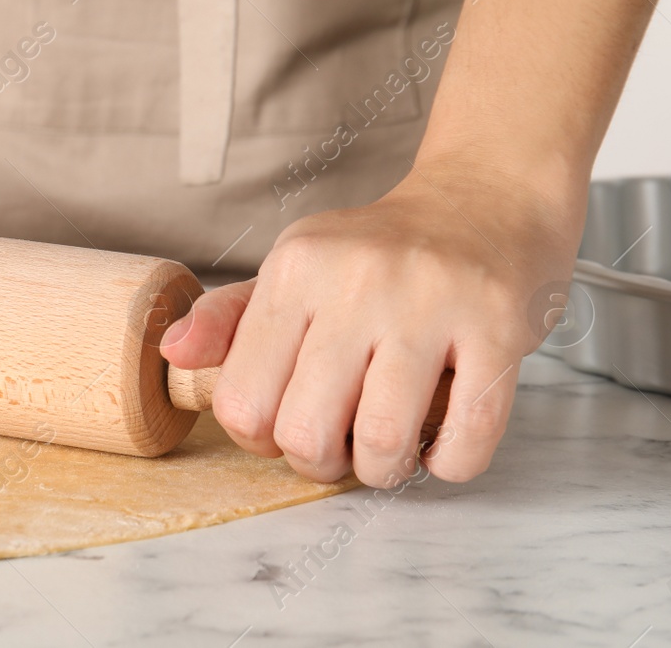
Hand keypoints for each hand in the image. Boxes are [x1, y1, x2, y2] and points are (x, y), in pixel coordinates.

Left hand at [161, 159, 584, 486]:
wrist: (486, 200)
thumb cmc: (382, 252)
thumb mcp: (296, 267)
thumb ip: (231, 316)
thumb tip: (173, 353)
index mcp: (295, 268)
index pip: (241, 400)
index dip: (259, 438)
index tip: (286, 423)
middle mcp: (357, 280)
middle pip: (305, 432)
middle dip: (319, 463)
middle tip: (340, 444)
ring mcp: (431, 303)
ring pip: (383, 444)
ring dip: (384, 470)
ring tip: (391, 447)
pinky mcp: (497, 328)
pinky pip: (466, 440)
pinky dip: (449, 463)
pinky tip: (443, 440)